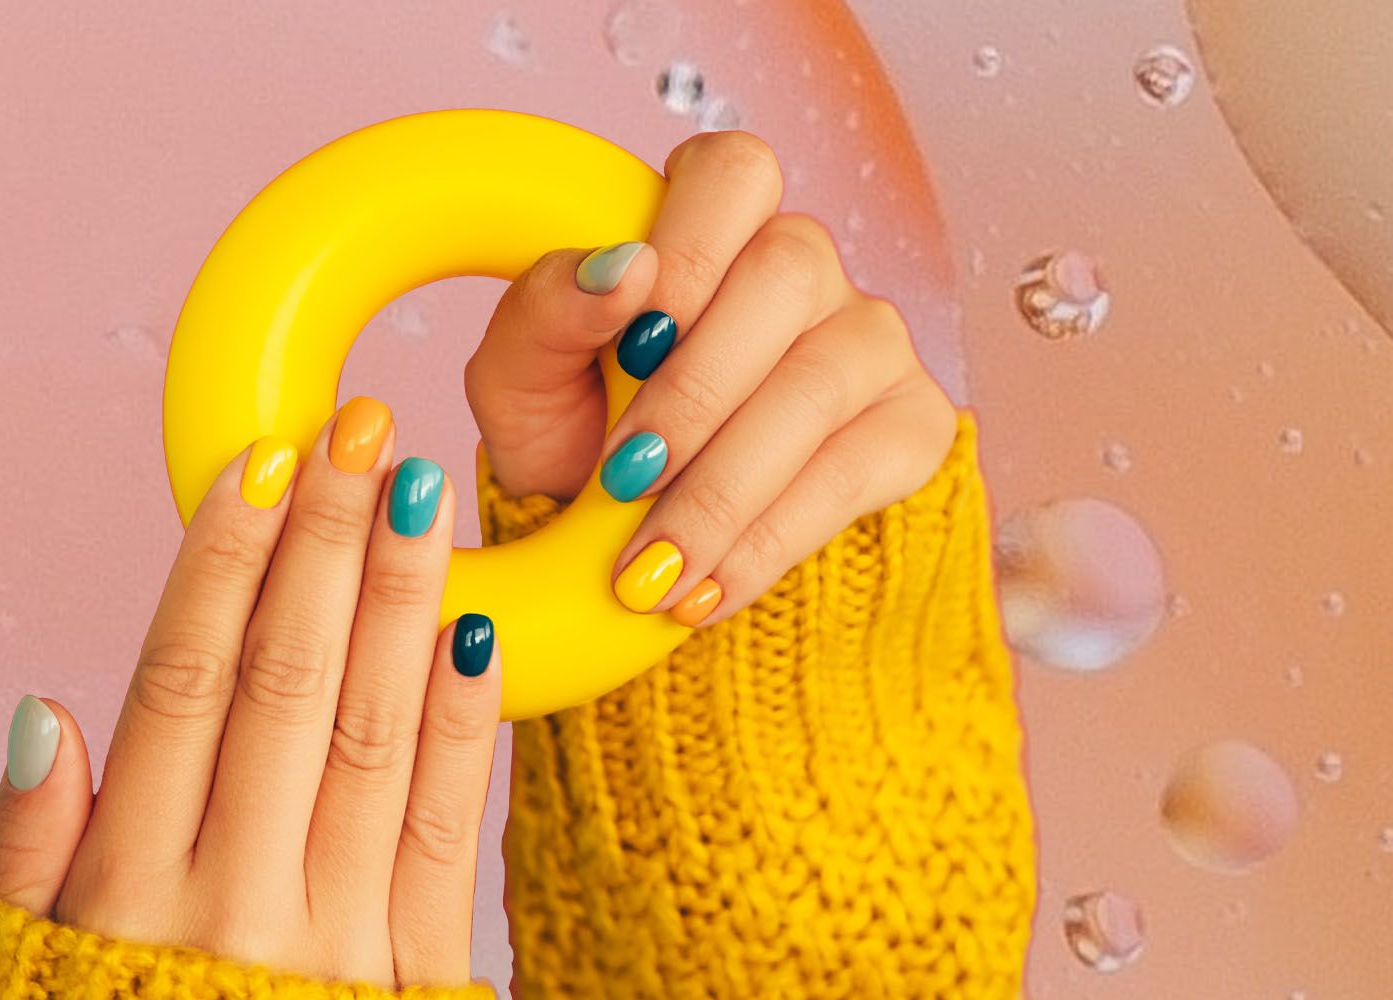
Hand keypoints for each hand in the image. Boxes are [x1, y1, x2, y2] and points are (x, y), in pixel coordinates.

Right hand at [0, 398, 499, 989]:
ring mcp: (343, 936)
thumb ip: (27, 852)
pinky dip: (461, 725)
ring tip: (424, 494)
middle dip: (328, 546)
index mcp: (132, 889)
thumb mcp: (22, 974)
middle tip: (362, 434)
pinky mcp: (422, 970)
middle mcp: (240, 899)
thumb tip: (46, 714)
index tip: (263, 465)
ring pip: (375, 735)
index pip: (186, 685)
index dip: (225, 563)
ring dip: (402, 603)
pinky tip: (471, 632)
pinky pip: (447, 827)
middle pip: (290, 685)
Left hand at [465, 129, 957, 628]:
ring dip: (725, 489)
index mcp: (712, 223)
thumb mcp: (525, 379)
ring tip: (650, 570)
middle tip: (624, 481)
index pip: (734, 174)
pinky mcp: (910, 426)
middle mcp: (805, 266)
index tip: (627, 341)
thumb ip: (546, 311)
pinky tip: (709, 589)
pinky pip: (855, 474)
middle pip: (786, 276)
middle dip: (696, 392)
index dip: (690, 249)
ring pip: (819, 386)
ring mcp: (869, 341)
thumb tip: (624, 268)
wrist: (628, 542)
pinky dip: (770, 542)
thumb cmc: (577, 436)